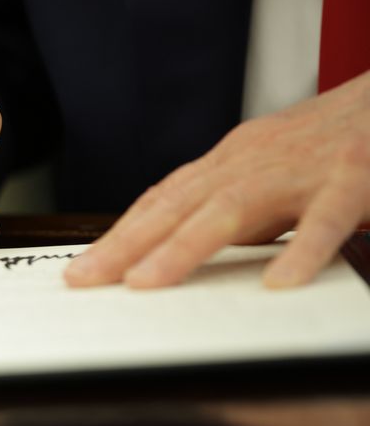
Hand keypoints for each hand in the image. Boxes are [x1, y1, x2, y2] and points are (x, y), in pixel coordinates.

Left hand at [65, 71, 369, 288]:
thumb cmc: (336, 142)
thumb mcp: (272, 173)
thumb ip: (234, 213)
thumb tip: (184, 253)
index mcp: (233, 160)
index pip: (162, 200)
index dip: (119, 236)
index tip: (81, 271)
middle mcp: (255, 159)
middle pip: (178, 204)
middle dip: (126, 244)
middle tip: (85, 279)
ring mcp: (302, 166)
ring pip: (232, 207)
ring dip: (184, 246)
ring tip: (146, 282)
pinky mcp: (356, 174)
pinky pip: (326, 216)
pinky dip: (302, 249)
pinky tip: (278, 283)